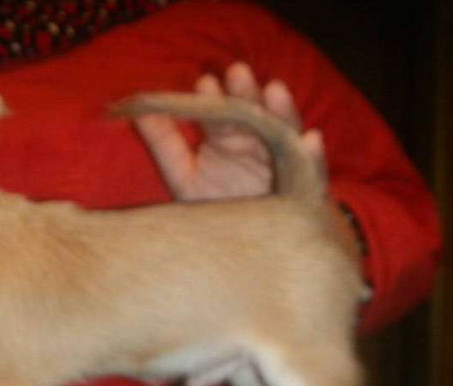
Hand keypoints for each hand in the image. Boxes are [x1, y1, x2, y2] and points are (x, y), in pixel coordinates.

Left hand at [134, 62, 321, 200]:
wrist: (251, 246)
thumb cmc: (217, 206)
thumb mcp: (185, 178)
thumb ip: (165, 146)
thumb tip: (138, 113)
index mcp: (227, 139)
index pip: (219, 114)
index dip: (213, 99)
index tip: (204, 83)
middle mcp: (256, 144)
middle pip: (252, 114)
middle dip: (245, 93)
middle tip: (236, 72)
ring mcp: (282, 162)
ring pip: (284, 132)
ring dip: (281, 111)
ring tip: (274, 90)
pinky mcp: (303, 188)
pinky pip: (312, 171)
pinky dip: (313, 156)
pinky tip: (311, 139)